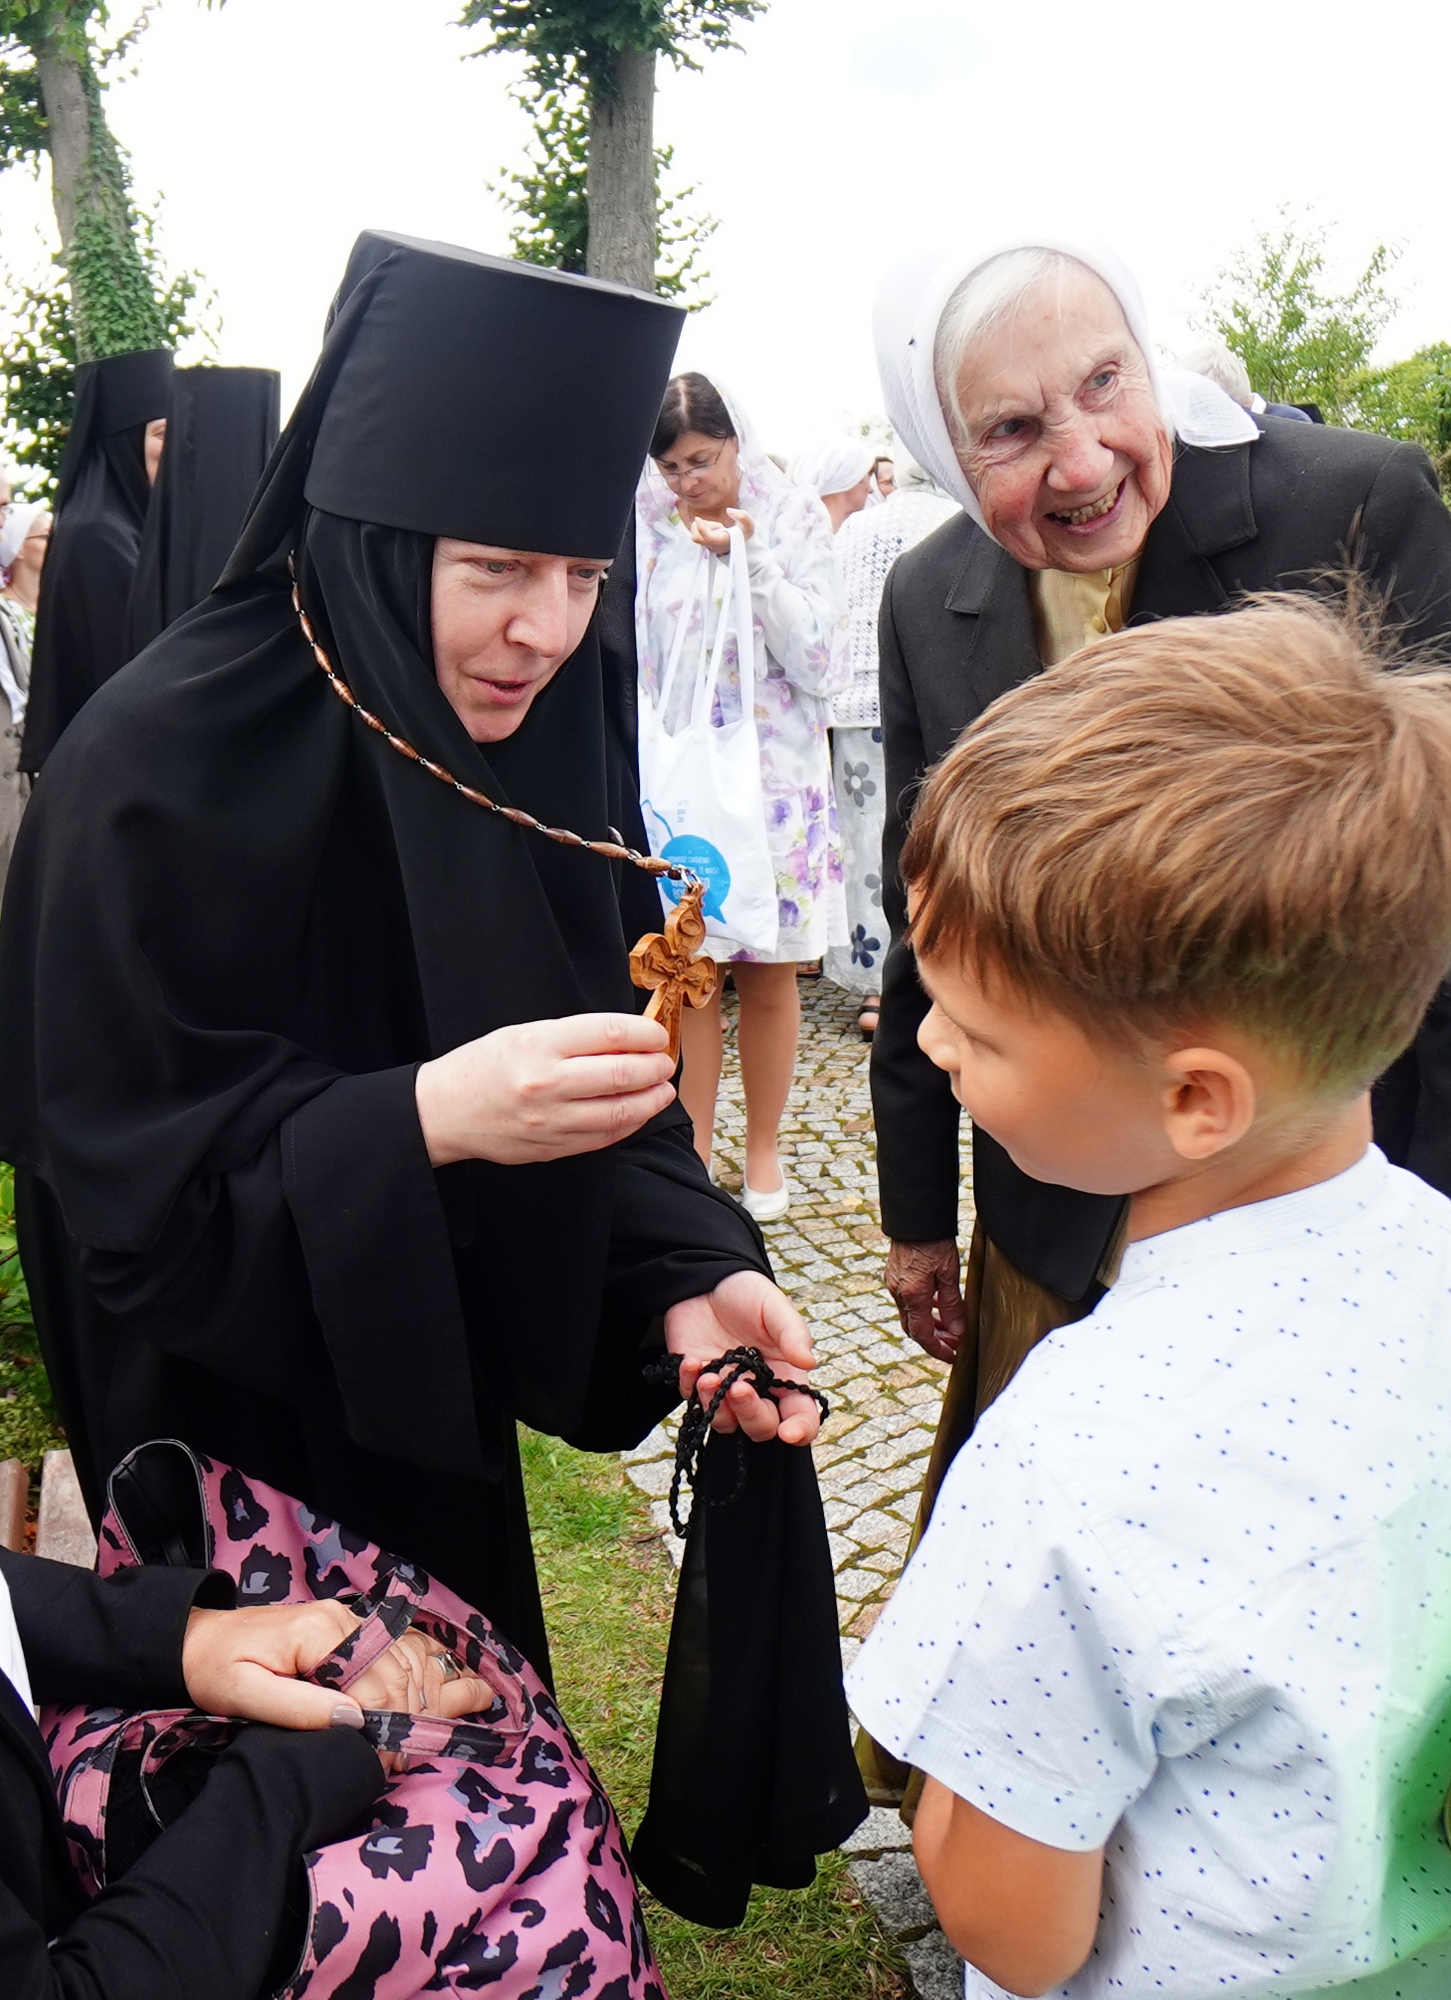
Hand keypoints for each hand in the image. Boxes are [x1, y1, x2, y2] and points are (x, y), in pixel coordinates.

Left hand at [183, 1604, 495, 1775]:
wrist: (197, 1639)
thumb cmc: (215, 1669)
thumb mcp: (243, 1694)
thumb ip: (297, 1707)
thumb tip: (352, 1721)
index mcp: (319, 1632)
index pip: (374, 1679)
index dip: (385, 1724)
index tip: (383, 1762)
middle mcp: (342, 1618)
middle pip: (396, 1669)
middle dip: (404, 1716)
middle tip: (396, 1763)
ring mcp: (348, 1620)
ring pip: (403, 1658)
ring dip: (414, 1697)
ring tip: (409, 1741)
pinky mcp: (346, 1628)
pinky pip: (392, 1650)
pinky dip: (409, 1677)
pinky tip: (417, 1701)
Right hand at [415, 1012, 675, 1166]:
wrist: (444, 1112)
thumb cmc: (484, 1066)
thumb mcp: (523, 1033)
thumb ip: (574, 1037)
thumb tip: (628, 1040)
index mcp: (539, 1044)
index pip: (609, 1034)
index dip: (645, 1034)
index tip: (658, 1035)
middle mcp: (546, 1082)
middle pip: (621, 1075)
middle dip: (654, 1068)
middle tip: (665, 1064)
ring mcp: (550, 1120)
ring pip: (619, 1112)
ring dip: (650, 1101)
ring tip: (662, 1090)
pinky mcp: (551, 1148)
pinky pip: (603, 1138)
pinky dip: (628, 1125)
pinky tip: (637, 1113)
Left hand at [664, 1269, 818, 1443]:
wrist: (705, 1280)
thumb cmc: (746, 1293)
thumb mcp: (773, 1306)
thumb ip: (792, 1333)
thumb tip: (810, 1362)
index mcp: (786, 1375)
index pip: (801, 1415)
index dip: (800, 1430)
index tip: (789, 1432)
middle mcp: (758, 1390)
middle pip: (762, 1427)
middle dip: (752, 1415)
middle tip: (739, 1388)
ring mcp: (726, 1391)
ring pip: (727, 1424)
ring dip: (717, 1407)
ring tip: (708, 1376)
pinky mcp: (697, 1385)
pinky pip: (693, 1403)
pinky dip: (690, 1387)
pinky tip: (691, 1362)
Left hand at [687, 507, 754, 554]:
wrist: (741, 541)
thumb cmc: (743, 532)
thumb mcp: (748, 523)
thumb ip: (742, 516)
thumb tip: (729, 510)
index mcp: (724, 541)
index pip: (708, 537)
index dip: (701, 527)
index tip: (699, 518)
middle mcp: (714, 546)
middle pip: (696, 538)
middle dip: (698, 526)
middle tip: (705, 521)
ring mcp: (709, 547)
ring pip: (696, 537)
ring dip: (700, 528)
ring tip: (713, 526)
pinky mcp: (706, 545)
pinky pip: (697, 537)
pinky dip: (699, 530)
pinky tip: (710, 528)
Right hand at [885, 1237, 965, 1361]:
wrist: (915, 1217)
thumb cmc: (934, 1242)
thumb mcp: (949, 1273)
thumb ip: (952, 1304)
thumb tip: (957, 1330)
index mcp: (913, 1295)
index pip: (922, 1335)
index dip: (937, 1350)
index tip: (952, 1357)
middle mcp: (899, 1293)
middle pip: (913, 1329)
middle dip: (934, 1340)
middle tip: (954, 1344)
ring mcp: (894, 1284)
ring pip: (909, 1315)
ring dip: (928, 1325)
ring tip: (949, 1327)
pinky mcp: (894, 1275)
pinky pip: (906, 1301)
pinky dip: (921, 1310)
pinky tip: (936, 1306)